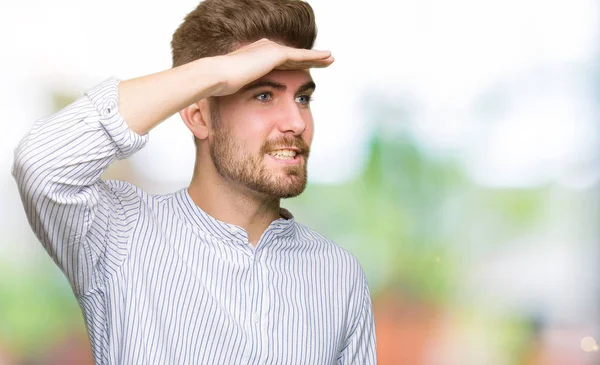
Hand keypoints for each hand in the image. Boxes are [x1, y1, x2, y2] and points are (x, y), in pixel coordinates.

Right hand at [212, 38, 333, 96]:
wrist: (217, 77)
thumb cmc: (220, 89)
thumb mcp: (235, 91)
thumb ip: (242, 95)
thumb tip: (237, 110)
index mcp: (255, 57)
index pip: (280, 62)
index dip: (294, 65)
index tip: (304, 69)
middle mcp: (264, 49)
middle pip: (293, 56)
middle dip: (309, 58)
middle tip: (324, 60)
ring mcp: (270, 50)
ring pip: (300, 55)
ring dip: (316, 57)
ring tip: (330, 58)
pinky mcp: (276, 53)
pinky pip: (301, 56)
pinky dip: (315, 56)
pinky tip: (327, 58)